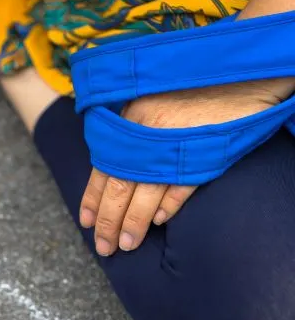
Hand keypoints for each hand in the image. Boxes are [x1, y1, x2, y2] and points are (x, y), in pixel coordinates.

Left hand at [79, 81, 284, 255]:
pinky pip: (180, 187)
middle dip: (108, 222)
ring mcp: (173, 146)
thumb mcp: (145, 102)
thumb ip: (129, 134)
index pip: (102, 171)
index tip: (87, 223)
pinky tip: (159, 222)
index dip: (93, 200)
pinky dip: (169, 206)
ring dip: (134, 223)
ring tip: (127, 244)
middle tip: (105, 247)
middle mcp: (145, 137)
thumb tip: (111, 168)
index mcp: (127, 124)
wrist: (232, 72)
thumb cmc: (185, 87)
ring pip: (146, 195)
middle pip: (119, 188)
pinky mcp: (201, 154)